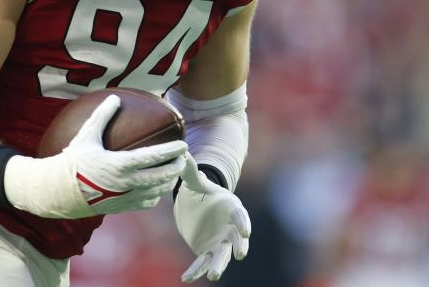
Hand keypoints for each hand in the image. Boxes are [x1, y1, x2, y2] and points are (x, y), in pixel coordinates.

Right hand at [5, 95, 186, 218]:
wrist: (60, 192)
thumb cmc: (74, 162)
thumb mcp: (87, 136)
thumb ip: (102, 116)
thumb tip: (115, 98)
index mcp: (120, 164)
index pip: (153, 157)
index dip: (171, 151)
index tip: (183, 145)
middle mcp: (126, 183)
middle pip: (161, 176)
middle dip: (176, 167)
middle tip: (183, 157)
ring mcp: (126, 197)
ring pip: (157, 191)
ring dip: (169, 181)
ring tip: (174, 171)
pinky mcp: (123, 208)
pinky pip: (147, 203)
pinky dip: (156, 195)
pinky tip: (157, 187)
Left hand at [174, 154, 250, 282]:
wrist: (194, 206)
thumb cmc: (200, 191)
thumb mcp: (195, 182)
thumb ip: (190, 172)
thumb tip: (182, 154)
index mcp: (231, 207)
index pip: (240, 215)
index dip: (244, 223)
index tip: (246, 231)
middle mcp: (230, 227)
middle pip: (237, 239)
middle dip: (240, 246)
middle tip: (241, 254)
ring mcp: (220, 241)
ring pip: (222, 255)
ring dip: (219, 265)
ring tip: (214, 274)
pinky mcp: (208, 251)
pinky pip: (203, 263)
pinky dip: (196, 271)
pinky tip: (186, 278)